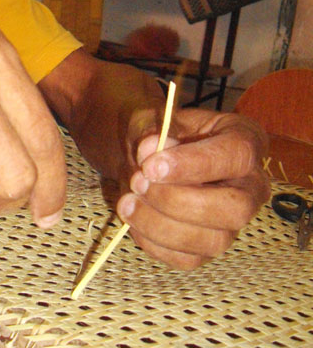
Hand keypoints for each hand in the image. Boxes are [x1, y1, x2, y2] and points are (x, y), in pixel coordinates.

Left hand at [116, 107, 269, 268]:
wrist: (145, 158)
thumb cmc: (158, 134)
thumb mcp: (152, 119)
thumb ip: (151, 131)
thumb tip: (149, 148)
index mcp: (245, 141)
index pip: (236, 156)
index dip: (194, 164)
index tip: (151, 167)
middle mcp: (251, 186)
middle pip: (235, 209)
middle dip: (179, 201)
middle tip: (138, 183)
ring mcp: (233, 222)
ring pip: (214, 241)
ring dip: (161, 224)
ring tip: (127, 201)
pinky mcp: (209, 247)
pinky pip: (189, 259)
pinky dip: (154, 243)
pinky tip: (133, 219)